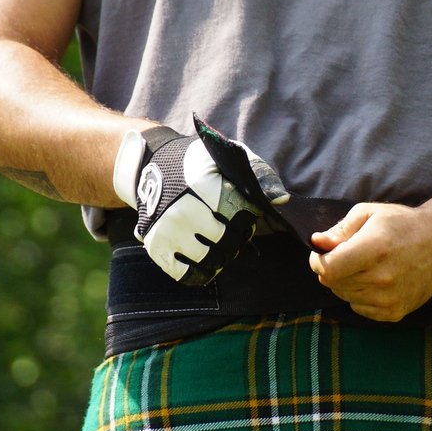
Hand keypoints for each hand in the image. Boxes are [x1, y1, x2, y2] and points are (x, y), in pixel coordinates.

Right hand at [113, 125, 287, 284]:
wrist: (150, 167)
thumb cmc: (198, 164)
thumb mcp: (227, 156)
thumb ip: (259, 173)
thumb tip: (281, 200)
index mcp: (202, 185)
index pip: (242, 215)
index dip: (249, 218)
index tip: (244, 214)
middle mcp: (183, 210)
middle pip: (227, 240)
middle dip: (237, 238)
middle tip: (233, 231)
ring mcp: (169, 231)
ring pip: (210, 259)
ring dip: (222, 256)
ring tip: (220, 244)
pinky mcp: (158, 247)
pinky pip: (187, 274)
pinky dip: (202, 272)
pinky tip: (207, 261)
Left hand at [308, 203, 431, 321]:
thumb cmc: (401, 224)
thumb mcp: (368, 214)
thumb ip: (339, 230)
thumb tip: (317, 243)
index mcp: (374, 249)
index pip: (329, 269)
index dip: (318, 261)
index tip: (323, 253)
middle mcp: (382, 278)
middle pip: (333, 283)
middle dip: (334, 269)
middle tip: (349, 256)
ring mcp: (389, 299)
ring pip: (344, 296)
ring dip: (347, 283)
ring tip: (366, 266)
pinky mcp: (394, 313)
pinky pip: (359, 308)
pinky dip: (360, 296)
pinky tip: (376, 281)